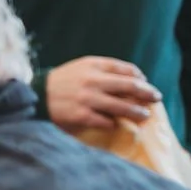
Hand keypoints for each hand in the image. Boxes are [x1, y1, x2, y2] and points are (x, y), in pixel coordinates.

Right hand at [44, 57, 160, 132]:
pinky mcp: (81, 116)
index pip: (126, 70)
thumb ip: (104, 70)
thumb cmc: (61, 81)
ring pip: (122, 106)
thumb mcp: (81, 67)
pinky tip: (115, 124)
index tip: (144, 84)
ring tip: (143, 115)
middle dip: (147, 93)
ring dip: (136, 112)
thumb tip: (133, 80)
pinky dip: (113, 123)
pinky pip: (105, 121)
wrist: (34, 95)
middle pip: (130, 87)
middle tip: (155, 98)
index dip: (140, 77)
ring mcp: (87, 99)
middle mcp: (92, 80)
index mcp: (93, 65)